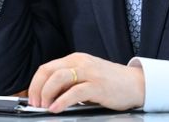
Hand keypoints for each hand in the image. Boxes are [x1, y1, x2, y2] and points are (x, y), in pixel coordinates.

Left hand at [27, 52, 144, 112]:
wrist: (136, 84)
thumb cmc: (111, 82)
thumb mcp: (86, 77)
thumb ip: (69, 83)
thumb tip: (48, 95)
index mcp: (76, 59)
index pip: (47, 68)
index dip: (35, 83)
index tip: (32, 97)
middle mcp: (81, 62)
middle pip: (49, 71)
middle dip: (37, 88)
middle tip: (35, 103)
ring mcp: (90, 73)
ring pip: (59, 78)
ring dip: (47, 93)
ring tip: (45, 106)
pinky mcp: (98, 86)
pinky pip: (75, 92)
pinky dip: (62, 101)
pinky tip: (57, 108)